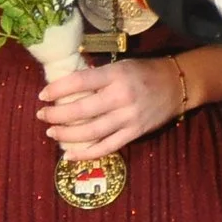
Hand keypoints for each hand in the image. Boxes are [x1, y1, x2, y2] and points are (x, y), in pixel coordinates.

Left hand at [38, 57, 183, 159]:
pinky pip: (106, 147)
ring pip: (90, 132)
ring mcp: (128, 117)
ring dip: (66, 135)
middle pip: (81, 110)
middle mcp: (121, 96)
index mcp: (116, 75)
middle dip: (56, 115)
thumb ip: (98, 77)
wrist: (178, 84)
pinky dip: (86, 154)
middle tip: (42, 116)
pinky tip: (69, 156)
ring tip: (52, 133)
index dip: (57, 89)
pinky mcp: (134, 133)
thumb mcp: (122, 66)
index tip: (43, 95)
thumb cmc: (146, 72)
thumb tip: (68, 88)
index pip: (80, 82)